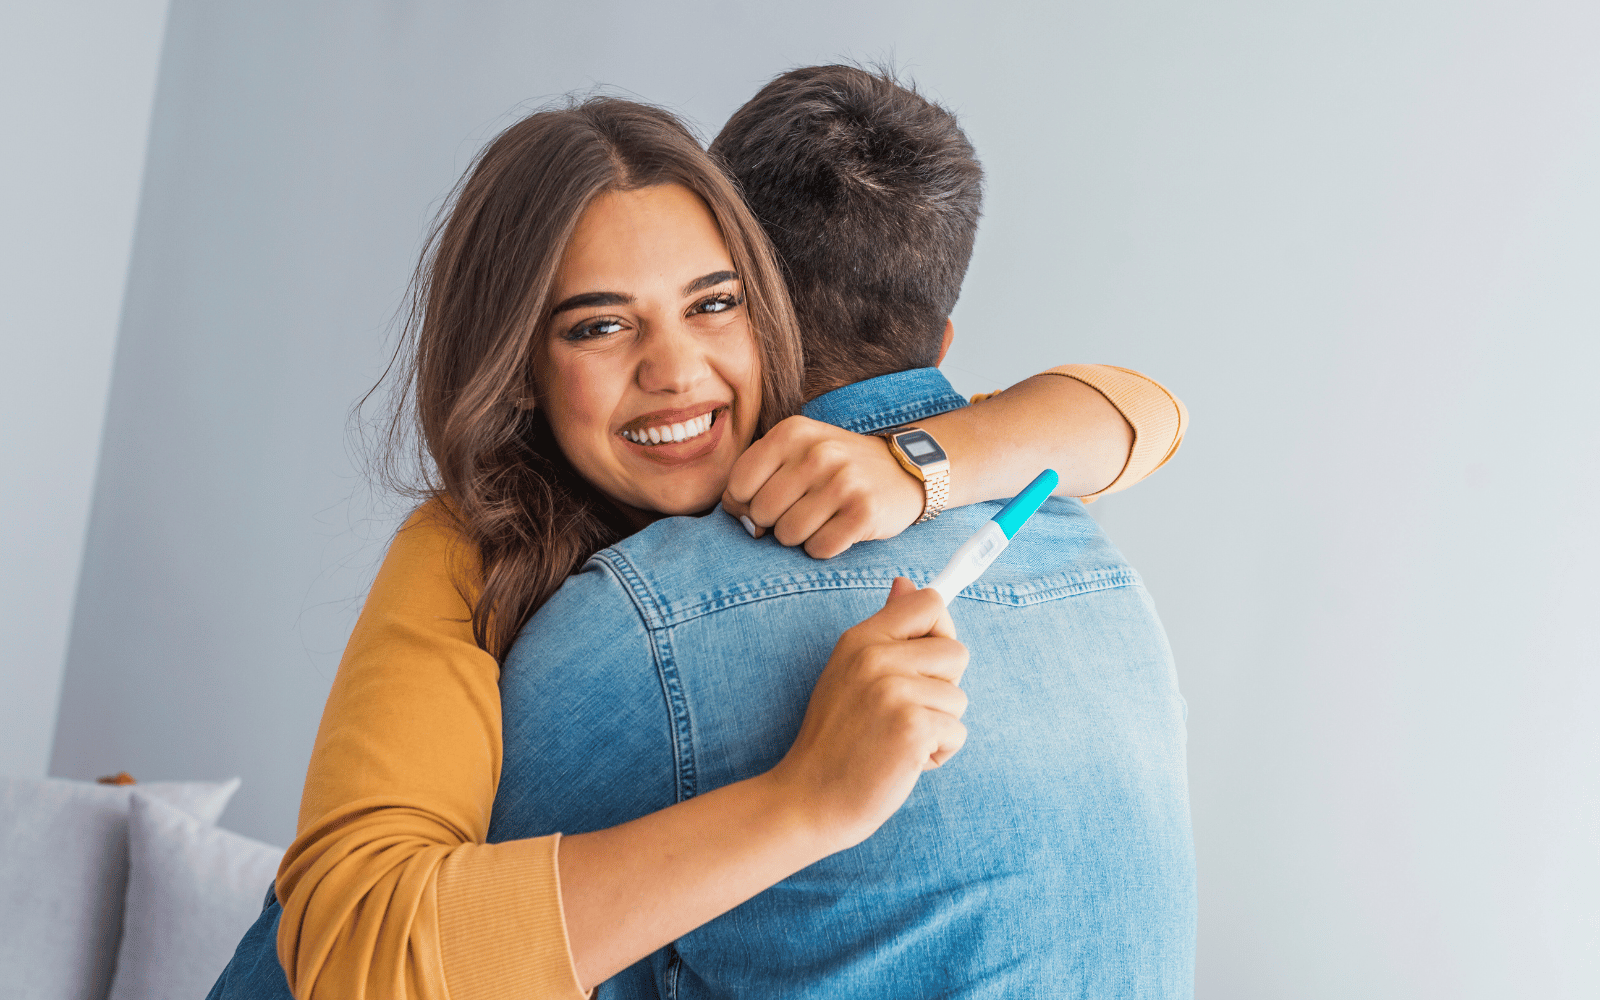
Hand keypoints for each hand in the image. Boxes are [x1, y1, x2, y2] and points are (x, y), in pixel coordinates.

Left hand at [722, 415, 925, 557]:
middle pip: (761, 513)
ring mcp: (843, 482)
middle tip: (801, 509)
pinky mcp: (865, 512)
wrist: (903, 469)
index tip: (771, 498)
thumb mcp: (794, 453)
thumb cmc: (835, 468)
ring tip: (821, 518)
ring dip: (800, 536)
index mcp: (792, 432)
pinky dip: (825, 547)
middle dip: (774, 521)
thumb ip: (756, 478)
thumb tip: (741, 521)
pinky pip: (819, 549)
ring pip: (788, 535)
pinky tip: (839, 529)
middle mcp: (817, 453)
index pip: (738, 484)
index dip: (747, 501)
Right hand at [765, 578, 968, 851]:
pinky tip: (904, 762)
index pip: (928, 602)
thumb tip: (906, 583)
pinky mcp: (912, 727)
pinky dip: (938, 754)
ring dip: (939, 726)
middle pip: (956, 650)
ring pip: (959, 698)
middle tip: (904, 712)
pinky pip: (957, 732)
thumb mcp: (849, 673)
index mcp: (860, 639)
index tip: (931, 659)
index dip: (940, 629)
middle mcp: (876, 657)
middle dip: (942, 687)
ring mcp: (894, 691)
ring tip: (897, 740)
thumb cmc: (835, 740)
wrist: (809, 798)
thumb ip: (884, 630)